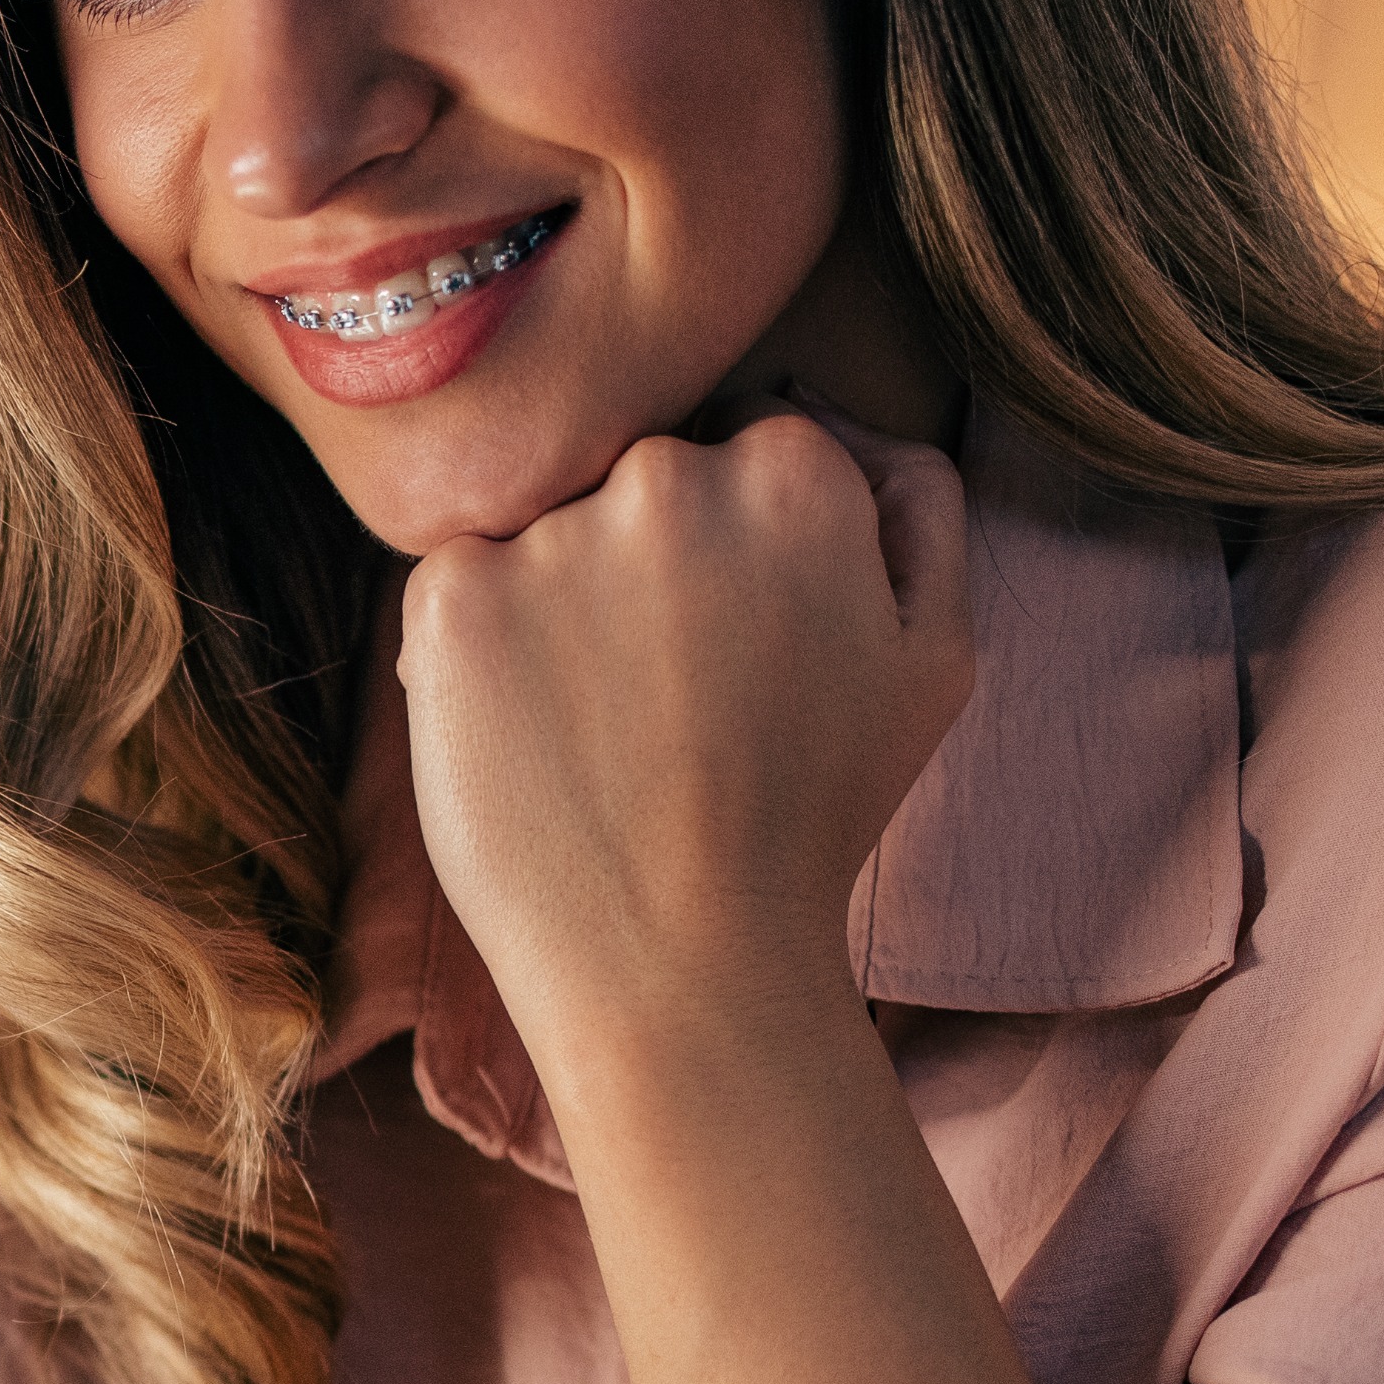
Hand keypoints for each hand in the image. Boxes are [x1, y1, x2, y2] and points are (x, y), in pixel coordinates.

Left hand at [394, 407, 972, 1082]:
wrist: (681, 962)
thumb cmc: (814, 819)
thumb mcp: (932, 657)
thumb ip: (914, 508)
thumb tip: (842, 421)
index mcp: (797, 470)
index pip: (742, 454)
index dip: (734, 558)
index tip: (735, 648)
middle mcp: (669, 475)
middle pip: (638, 481)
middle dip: (646, 567)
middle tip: (667, 700)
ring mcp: (551, 532)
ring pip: (543, 535)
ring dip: (559, 608)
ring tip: (601, 732)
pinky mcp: (450, 595)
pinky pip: (456, 585)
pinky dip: (479, 650)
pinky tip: (531, 735)